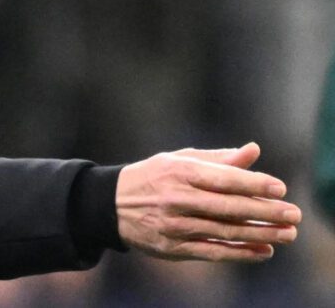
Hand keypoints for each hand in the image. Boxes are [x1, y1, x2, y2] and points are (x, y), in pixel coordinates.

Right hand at [116, 142, 300, 261]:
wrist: (110, 204)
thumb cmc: (152, 177)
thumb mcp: (178, 160)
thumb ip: (217, 159)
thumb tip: (253, 151)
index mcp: (179, 172)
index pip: (223, 178)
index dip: (253, 183)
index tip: (280, 188)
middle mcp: (176, 199)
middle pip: (228, 207)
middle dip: (265, 212)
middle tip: (293, 214)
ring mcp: (174, 225)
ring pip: (224, 232)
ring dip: (260, 234)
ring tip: (286, 234)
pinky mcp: (172, 248)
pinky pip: (212, 252)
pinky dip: (240, 253)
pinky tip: (263, 251)